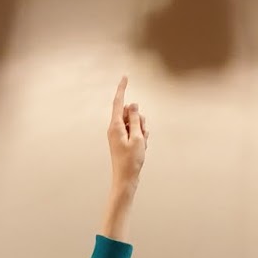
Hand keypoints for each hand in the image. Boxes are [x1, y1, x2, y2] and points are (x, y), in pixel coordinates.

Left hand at [101, 76, 147, 239]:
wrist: (126, 179)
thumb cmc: (130, 161)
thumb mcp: (137, 137)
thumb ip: (135, 118)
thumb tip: (132, 104)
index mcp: (115, 125)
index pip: (119, 102)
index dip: (123, 89)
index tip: (125, 77)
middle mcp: (114, 128)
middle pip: (129, 112)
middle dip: (139, 118)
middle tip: (142, 134)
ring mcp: (118, 135)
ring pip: (134, 123)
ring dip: (142, 130)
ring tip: (142, 144)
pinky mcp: (123, 141)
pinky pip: (134, 132)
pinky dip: (141, 137)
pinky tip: (142, 148)